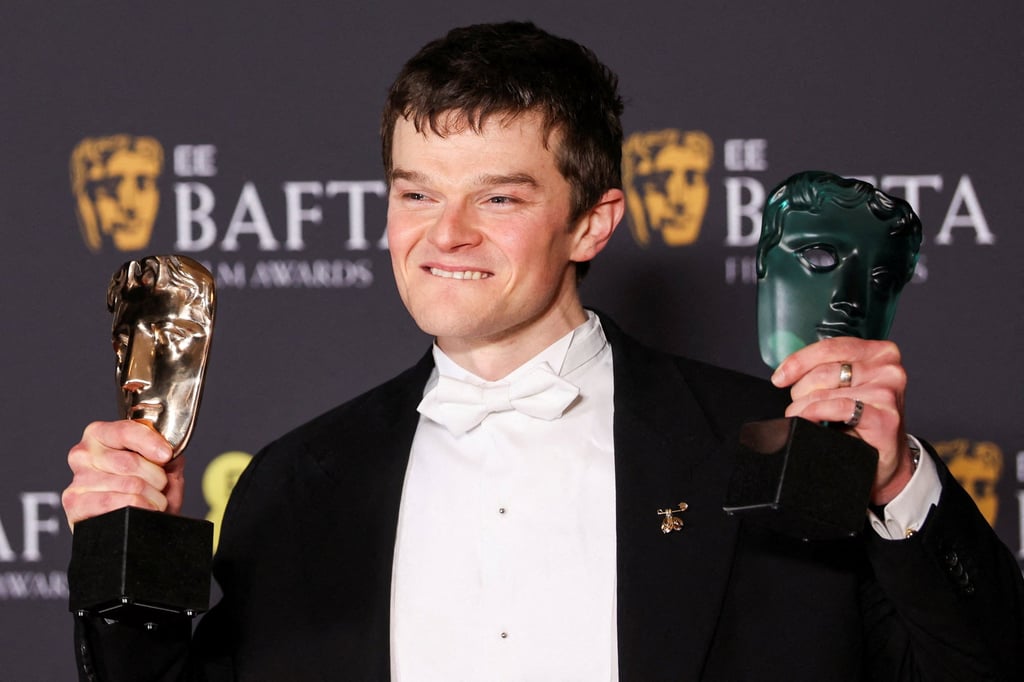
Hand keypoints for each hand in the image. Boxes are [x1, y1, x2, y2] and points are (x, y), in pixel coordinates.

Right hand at [61, 420, 182, 529]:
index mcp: (101, 434)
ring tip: (153, 501)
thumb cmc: (147, 491)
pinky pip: (114, 504)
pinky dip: (138, 508)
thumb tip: (167, 450)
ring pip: (128, 485)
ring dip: (152, 497)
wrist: (136, 524)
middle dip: (157, 478)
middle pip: (129, 462)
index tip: (166, 455)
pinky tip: (142, 510)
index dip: (151, 443)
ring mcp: (77, 480)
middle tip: (161, 487)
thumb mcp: (163, 467)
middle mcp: (83, 454)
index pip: (125, 431)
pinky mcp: (74, 505)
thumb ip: (166, 453)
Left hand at [770, 337, 913, 505]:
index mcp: (880, 352)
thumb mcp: (850, 385)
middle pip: (824, 371)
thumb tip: (788, 370)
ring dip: (803, 407)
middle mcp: (888, 369)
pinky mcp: (885, 418)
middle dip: (800, 390)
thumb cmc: (863, 419)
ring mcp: (888, 393)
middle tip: (798, 405)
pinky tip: (809, 421)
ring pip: (825, 392)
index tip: (780, 377)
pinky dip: (816, 414)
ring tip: (802, 416)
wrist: (885, 457)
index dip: (798, 361)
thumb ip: (830, 369)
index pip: (829, 347)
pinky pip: (838, 408)